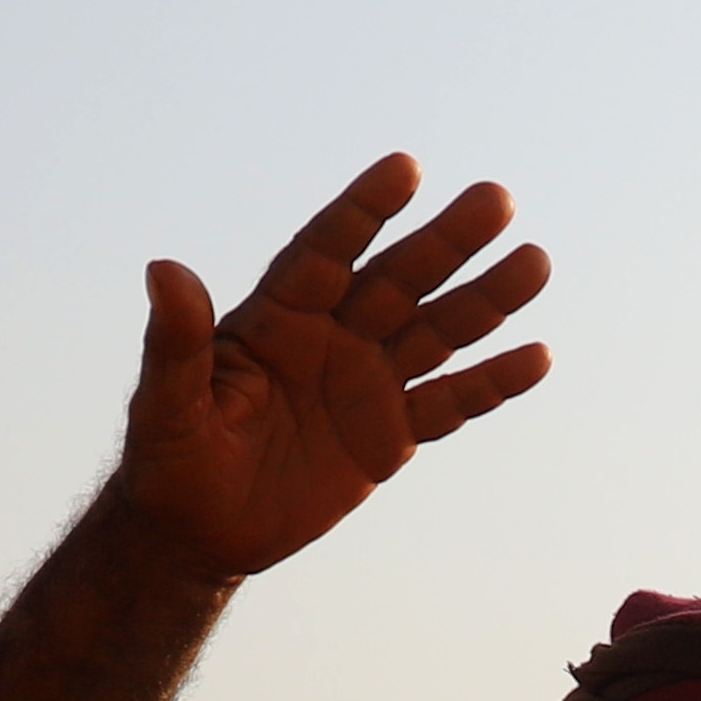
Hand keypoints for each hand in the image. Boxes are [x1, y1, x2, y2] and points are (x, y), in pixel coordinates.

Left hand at [104, 156, 550, 581]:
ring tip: (536, 262)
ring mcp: (366, 384)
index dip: (365, 211)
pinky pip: (451, 403)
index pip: (328, 251)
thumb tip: (164, 269)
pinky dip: (493, 383)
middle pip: (399, 280)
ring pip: (437, 332)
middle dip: (448, 242)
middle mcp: (331, 337)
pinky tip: (536, 355)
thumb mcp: (167, 403)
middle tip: (497, 199)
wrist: (199, 531)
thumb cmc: (169, 461)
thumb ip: (177, 340)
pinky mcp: (390, 436)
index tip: (407, 168)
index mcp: (277, 318)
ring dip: (486, 299)